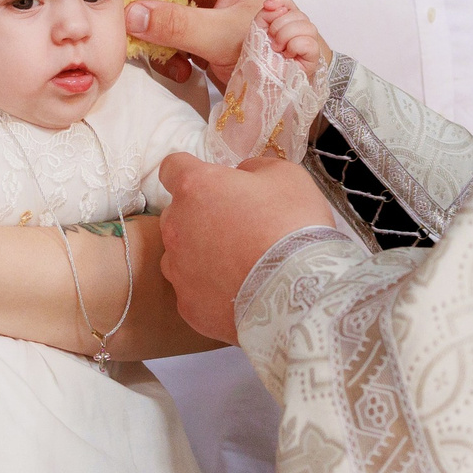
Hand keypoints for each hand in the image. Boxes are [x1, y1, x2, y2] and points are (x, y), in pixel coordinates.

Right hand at [124, 0, 314, 90]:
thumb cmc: (275, 52)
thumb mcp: (223, 36)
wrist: (299, 87)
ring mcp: (210, 8)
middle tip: (129, 29)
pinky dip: (169, 52)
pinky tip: (181, 70)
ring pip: (164, 10)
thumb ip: (176, 25)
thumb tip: (130, 15)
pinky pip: (172, 33)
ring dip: (156, 35)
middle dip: (146, 6)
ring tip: (160, 58)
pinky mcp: (205, 33)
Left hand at [157, 152, 332, 342]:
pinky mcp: (188, 305)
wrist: (299, 291)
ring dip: (200, 254)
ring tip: (236, 264)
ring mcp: (178, 270)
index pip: (173, 167)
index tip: (209, 180)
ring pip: (179, 254)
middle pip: (177, 214)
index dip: (190, 171)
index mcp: (196, 188)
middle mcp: (176, 227)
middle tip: (237, 226)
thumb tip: (241, 175)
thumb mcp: (285, 176)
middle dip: (200, 216)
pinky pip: (193, 291)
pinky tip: (238, 291)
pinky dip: (209, 289)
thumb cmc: (293, 224)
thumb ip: (254, 168)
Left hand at [260, 0, 329, 79]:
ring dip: (287, 36)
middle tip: (271, 39)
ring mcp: (308, 44)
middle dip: (280, 25)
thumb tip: (274, 6)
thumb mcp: (257, 30)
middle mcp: (299, 31)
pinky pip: (310, 43)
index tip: (267, 6)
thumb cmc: (259, 59)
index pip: (289, 3)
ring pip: (308, 27)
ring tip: (278, 48)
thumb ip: (266, 14)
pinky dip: (295, 46)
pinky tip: (288, 55)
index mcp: (285, 23)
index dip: (281, 1)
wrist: (258, 80)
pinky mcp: (313, 58)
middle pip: (299, 14)